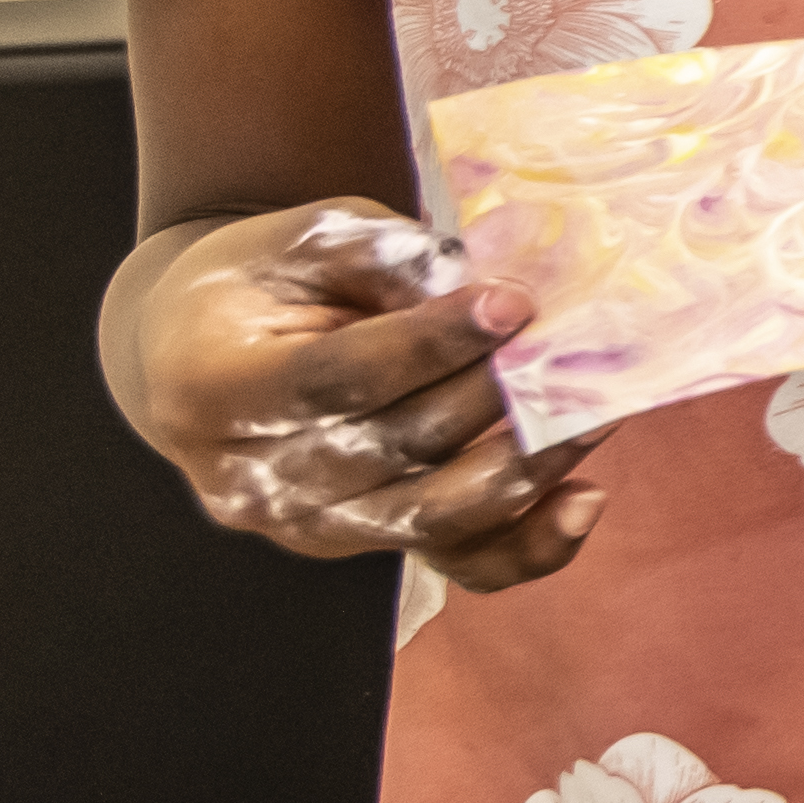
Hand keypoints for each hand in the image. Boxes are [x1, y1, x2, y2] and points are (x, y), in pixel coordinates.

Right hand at [121, 201, 601, 587]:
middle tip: (580, 353)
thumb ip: (382, 258)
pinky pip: (460, 564)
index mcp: (213, 390)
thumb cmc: (261, 280)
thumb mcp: (305, 239)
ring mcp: (312, 526)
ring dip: (528, 466)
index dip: (429, 346)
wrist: (205, 350)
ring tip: (597, 411)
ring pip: (435, 515)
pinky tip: (586, 499)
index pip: (337, 378)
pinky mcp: (367, 544)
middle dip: (495, 399)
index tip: (513, 304)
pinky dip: (531, 545)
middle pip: (395, 448)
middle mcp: (255, 479)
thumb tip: (482, 292)